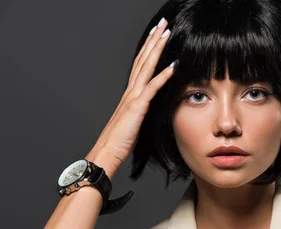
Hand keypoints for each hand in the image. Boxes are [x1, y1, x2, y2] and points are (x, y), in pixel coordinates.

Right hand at [87, 18, 174, 177]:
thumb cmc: (120, 142)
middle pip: (142, 59)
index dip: (149, 48)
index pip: (140, 65)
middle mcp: (131, 91)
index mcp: (130, 94)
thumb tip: (152, 106)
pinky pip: (152, 88)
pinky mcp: (137, 107)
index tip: (157, 34)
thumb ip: (142, 110)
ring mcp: (133, 98)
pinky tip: (174, 64)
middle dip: (153, 40)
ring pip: (146, 67)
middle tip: (162, 23)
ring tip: (166, 32)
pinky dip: (163, 75)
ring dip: (157, 48)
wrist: (107, 152)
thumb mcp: (135, 122)